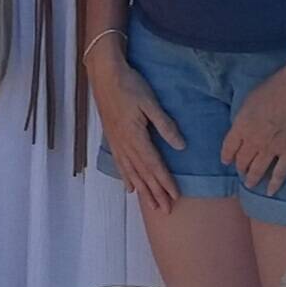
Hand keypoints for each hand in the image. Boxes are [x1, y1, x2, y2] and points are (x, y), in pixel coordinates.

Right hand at [87, 39, 186, 226]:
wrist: (105, 76)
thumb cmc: (130, 86)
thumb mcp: (151, 103)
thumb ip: (165, 126)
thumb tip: (180, 146)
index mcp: (136, 136)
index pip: (154, 165)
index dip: (165, 182)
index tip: (175, 196)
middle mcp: (125, 145)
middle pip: (143, 174)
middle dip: (155, 193)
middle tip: (166, 210)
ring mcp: (117, 144)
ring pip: (131, 173)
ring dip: (143, 190)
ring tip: (151, 205)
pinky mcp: (113, 139)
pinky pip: (120, 165)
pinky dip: (126, 178)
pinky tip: (130, 188)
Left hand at [220, 56, 285, 195]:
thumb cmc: (277, 86)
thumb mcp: (250, 99)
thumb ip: (244, 118)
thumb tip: (242, 127)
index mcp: (242, 126)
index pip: (228, 148)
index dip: (226, 156)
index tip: (226, 161)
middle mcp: (254, 141)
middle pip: (242, 161)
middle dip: (240, 168)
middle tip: (240, 172)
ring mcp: (273, 148)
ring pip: (258, 170)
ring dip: (252, 179)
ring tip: (249, 184)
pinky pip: (280, 173)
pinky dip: (274, 184)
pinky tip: (269, 191)